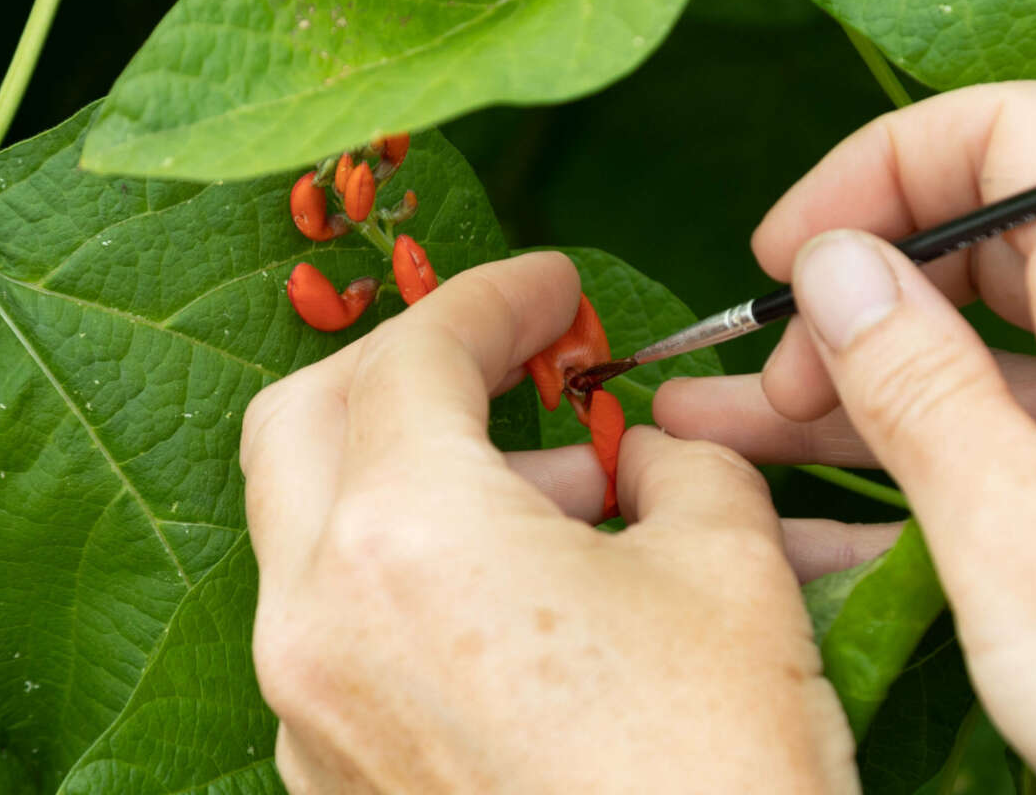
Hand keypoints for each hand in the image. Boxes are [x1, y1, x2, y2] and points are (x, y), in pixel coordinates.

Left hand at [241, 252, 858, 792]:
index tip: (552, 289)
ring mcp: (307, 714)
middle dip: (408, 371)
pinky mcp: (332, 786)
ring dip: (422, 484)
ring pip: (319, 535)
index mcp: (402, 535)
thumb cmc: (718, 767)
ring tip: (567, 505)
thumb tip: (650, 453)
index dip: (491, 299)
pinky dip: (412, 583)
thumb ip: (678, 468)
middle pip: (306, 423)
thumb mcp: (729, 568)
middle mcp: (318, 619)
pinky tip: (529, 611)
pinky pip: (341, 636)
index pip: (413, 354)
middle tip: (514, 369)